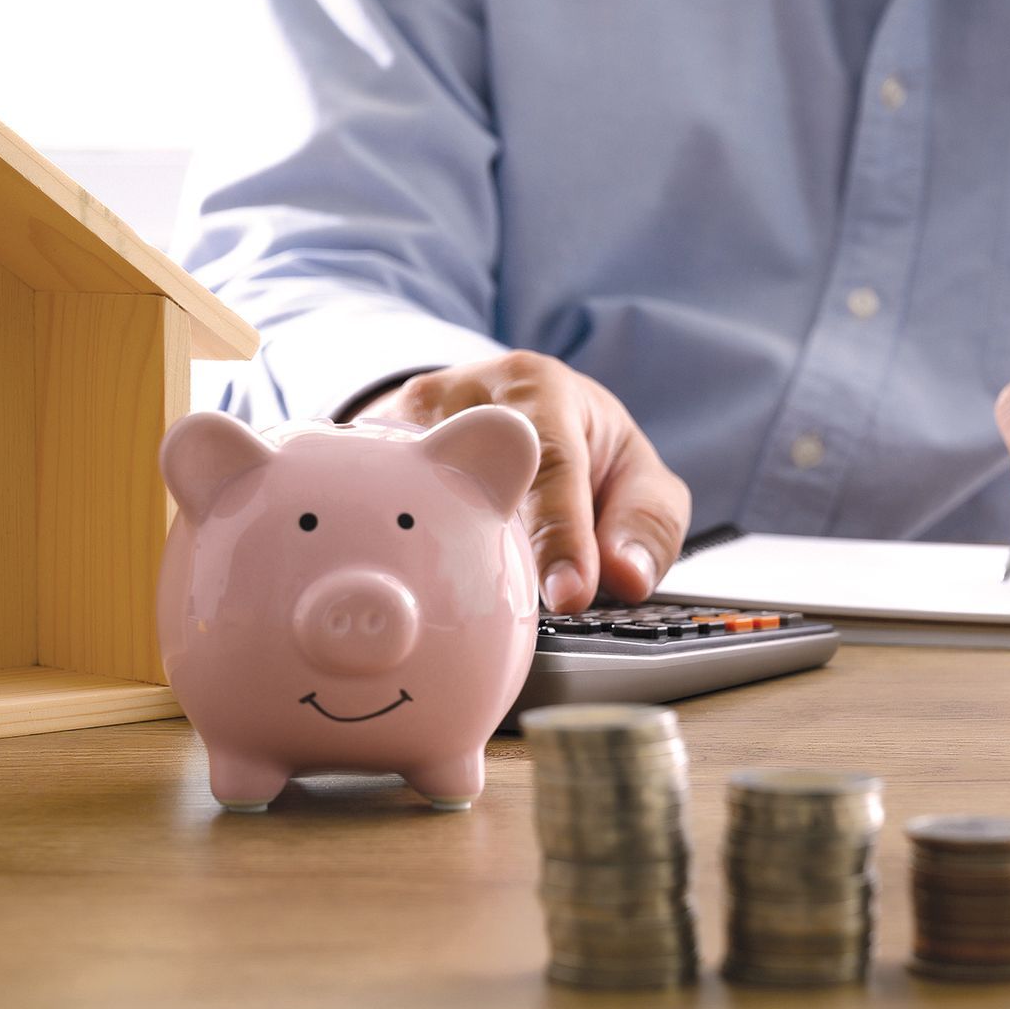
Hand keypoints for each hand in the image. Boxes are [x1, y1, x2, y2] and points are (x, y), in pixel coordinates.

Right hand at [355, 351, 691, 610]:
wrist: (501, 405)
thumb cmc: (573, 444)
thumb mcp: (631, 472)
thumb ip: (646, 523)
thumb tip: (627, 578)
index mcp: (537, 389)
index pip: (550, 464)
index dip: (559, 533)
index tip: (570, 595)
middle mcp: (463, 395)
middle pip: (463, 477)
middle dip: (483, 551)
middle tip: (508, 619)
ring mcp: (401, 422)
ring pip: (402, 490)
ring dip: (421, 553)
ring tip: (440, 609)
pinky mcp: (363, 456)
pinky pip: (366, 504)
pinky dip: (382, 549)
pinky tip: (393, 588)